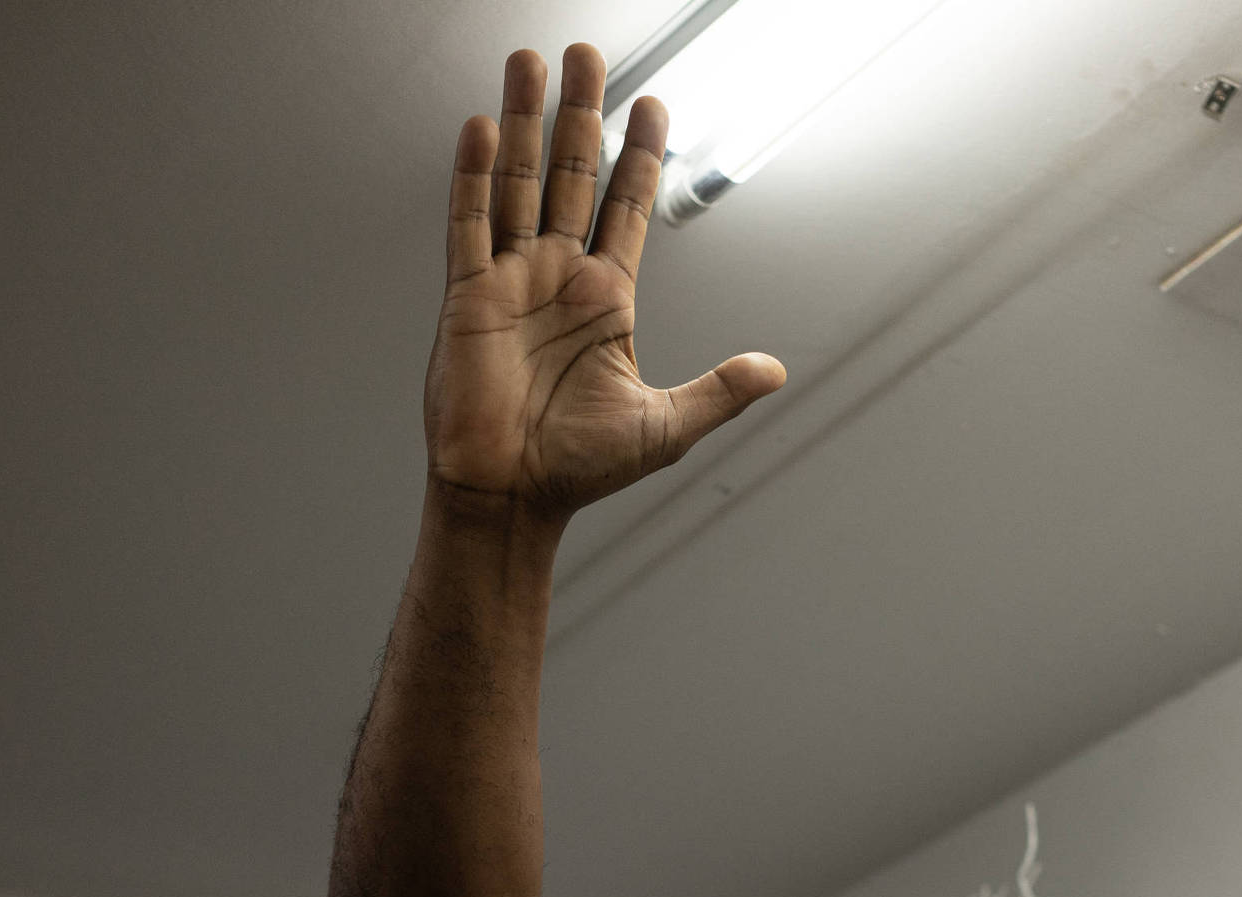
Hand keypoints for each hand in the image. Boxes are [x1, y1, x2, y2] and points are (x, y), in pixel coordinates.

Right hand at [424, 44, 786, 520]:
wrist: (512, 497)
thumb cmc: (579, 469)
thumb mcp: (666, 427)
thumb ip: (718, 391)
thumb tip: (774, 370)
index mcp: (605, 300)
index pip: (627, 208)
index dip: (640, 157)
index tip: (654, 105)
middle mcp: (556, 279)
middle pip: (569, 176)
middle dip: (580, 114)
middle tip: (587, 54)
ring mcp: (510, 282)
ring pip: (517, 183)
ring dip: (522, 122)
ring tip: (531, 62)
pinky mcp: (467, 298)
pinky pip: (469, 224)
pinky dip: (474, 176)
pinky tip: (482, 127)